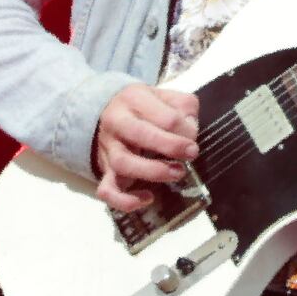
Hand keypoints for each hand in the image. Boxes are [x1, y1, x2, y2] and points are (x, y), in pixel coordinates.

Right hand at [91, 84, 201, 213]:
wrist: (103, 111)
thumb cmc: (142, 107)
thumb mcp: (164, 96)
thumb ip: (183, 107)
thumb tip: (190, 131)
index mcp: (134, 100)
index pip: (165, 116)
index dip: (186, 129)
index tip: (193, 138)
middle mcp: (117, 123)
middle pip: (140, 134)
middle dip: (170, 145)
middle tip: (191, 153)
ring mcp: (109, 149)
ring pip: (123, 163)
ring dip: (153, 171)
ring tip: (176, 173)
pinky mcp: (104, 171)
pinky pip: (107, 190)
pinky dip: (125, 200)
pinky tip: (147, 198)